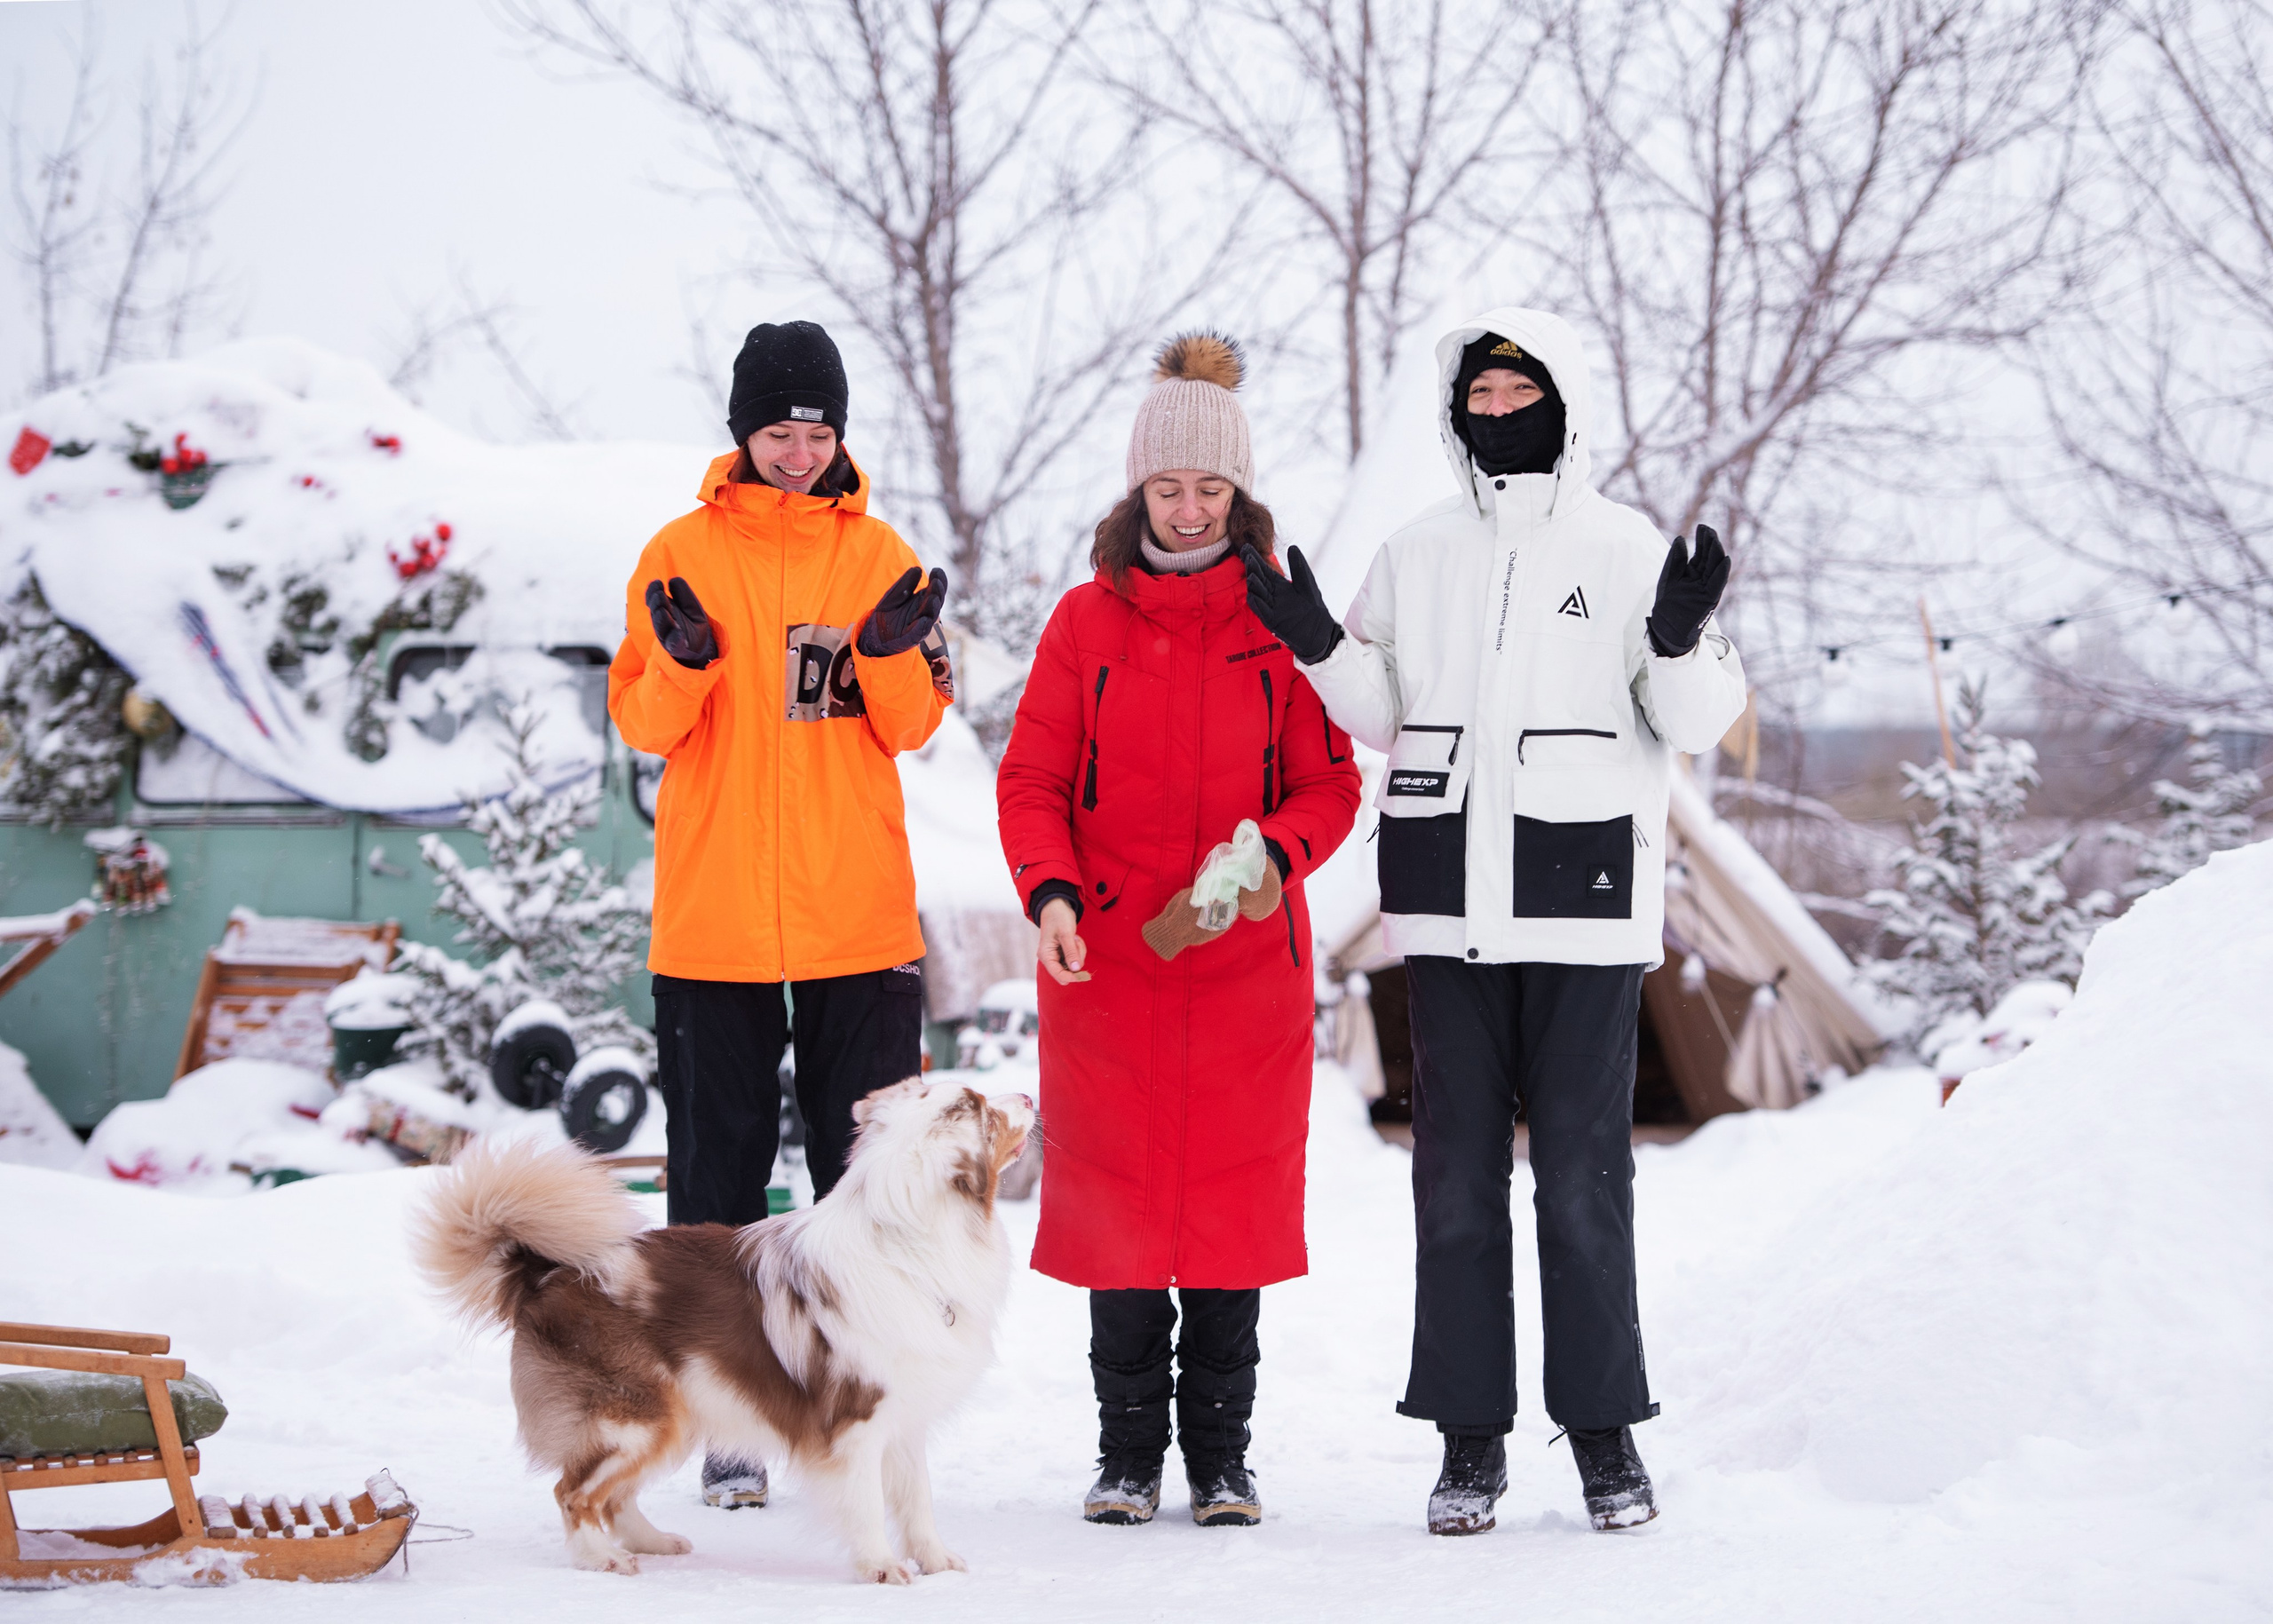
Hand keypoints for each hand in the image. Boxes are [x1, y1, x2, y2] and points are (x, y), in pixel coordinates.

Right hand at [645, 576, 716, 668]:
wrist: (700, 648)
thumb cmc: (691, 624)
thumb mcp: (691, 606)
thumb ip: (683, 594)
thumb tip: (673, 580)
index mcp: (664, 611)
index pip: (654, 600)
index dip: (653, 592)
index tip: (657, 583)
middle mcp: (663, 624)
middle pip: (657, 613)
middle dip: (657, 604)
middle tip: (659, 594)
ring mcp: (668, 637)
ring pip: (661, 628)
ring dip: (662, 619)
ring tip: (663, 610)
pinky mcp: (677, 649)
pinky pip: (674, 645)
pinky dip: (675, 640)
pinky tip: (679, 634)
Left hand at [858, 566, 948, 657]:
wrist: (875, 635)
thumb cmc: (888, 614)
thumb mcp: (894, 595)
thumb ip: (906, 584)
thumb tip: (918, 569)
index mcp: (922, 601)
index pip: (935, 589)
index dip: (939, 580)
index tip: (937, 570)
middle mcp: (924, 613)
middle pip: (935, 602)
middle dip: (937, 592)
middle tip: (936, 582)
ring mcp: (918, 626)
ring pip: (929, 617)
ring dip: (932, 608)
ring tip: (933, 599)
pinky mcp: (910, 639)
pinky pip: (917, 634)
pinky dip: (921, 628)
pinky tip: (924, 620)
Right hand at [1037, 898, 1089, 984]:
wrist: (1057, 905)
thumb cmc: (1058, 916)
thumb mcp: (1066, 933)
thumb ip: (1071, 952)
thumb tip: (1076, 969)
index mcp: (1046, 955)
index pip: (1059, 975)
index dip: (1072, 977)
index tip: (1085, 974)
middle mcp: (1049, 958)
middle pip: (1068, 972)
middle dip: (1076, 959)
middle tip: (1076, 943)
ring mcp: (1056, 956)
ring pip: (1073, 965)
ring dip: (1078, 952)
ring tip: (1074, 937)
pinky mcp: (1062, 953)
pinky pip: (1075, 958)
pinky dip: (1078, 950)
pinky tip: (1074, 938)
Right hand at [1241, 544, 1342, 664]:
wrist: (1319, 631)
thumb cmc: (1313, 608)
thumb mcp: (1306, 583)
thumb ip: (1298, 566)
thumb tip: (1292, 547)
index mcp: (1279, 585)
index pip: (1263, 570)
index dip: (1255, 559)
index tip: (1246, 548)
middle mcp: (1272, 595)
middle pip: (1259, 580)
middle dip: (1252, 569)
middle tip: (1248, 557)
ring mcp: (1271, 608)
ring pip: (1258, 594)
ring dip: (1254, 586)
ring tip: (1252, 575)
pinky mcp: (1273, 621)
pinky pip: (1262, 612)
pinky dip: (1257, 604)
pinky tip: (1253, 596)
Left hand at [1645, 524, 1729, 657]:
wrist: (1665, 627)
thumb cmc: (1668, 603)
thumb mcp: (1669, 576)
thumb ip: (1675, 559)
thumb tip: (1681, 538)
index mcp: (1694, 573)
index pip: (1701, 553)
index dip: (1703, 540)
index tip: (1702, 526)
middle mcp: (1703, 579)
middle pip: (1709, 558)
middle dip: (1710, 543)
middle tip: (1708, 528)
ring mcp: (1707, 589)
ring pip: (1715, 568)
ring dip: (1716, 553)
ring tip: (1714, 539)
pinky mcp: (1709, 600)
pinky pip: (1717, 584)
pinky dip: (1722, 573)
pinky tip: (1725, 560)